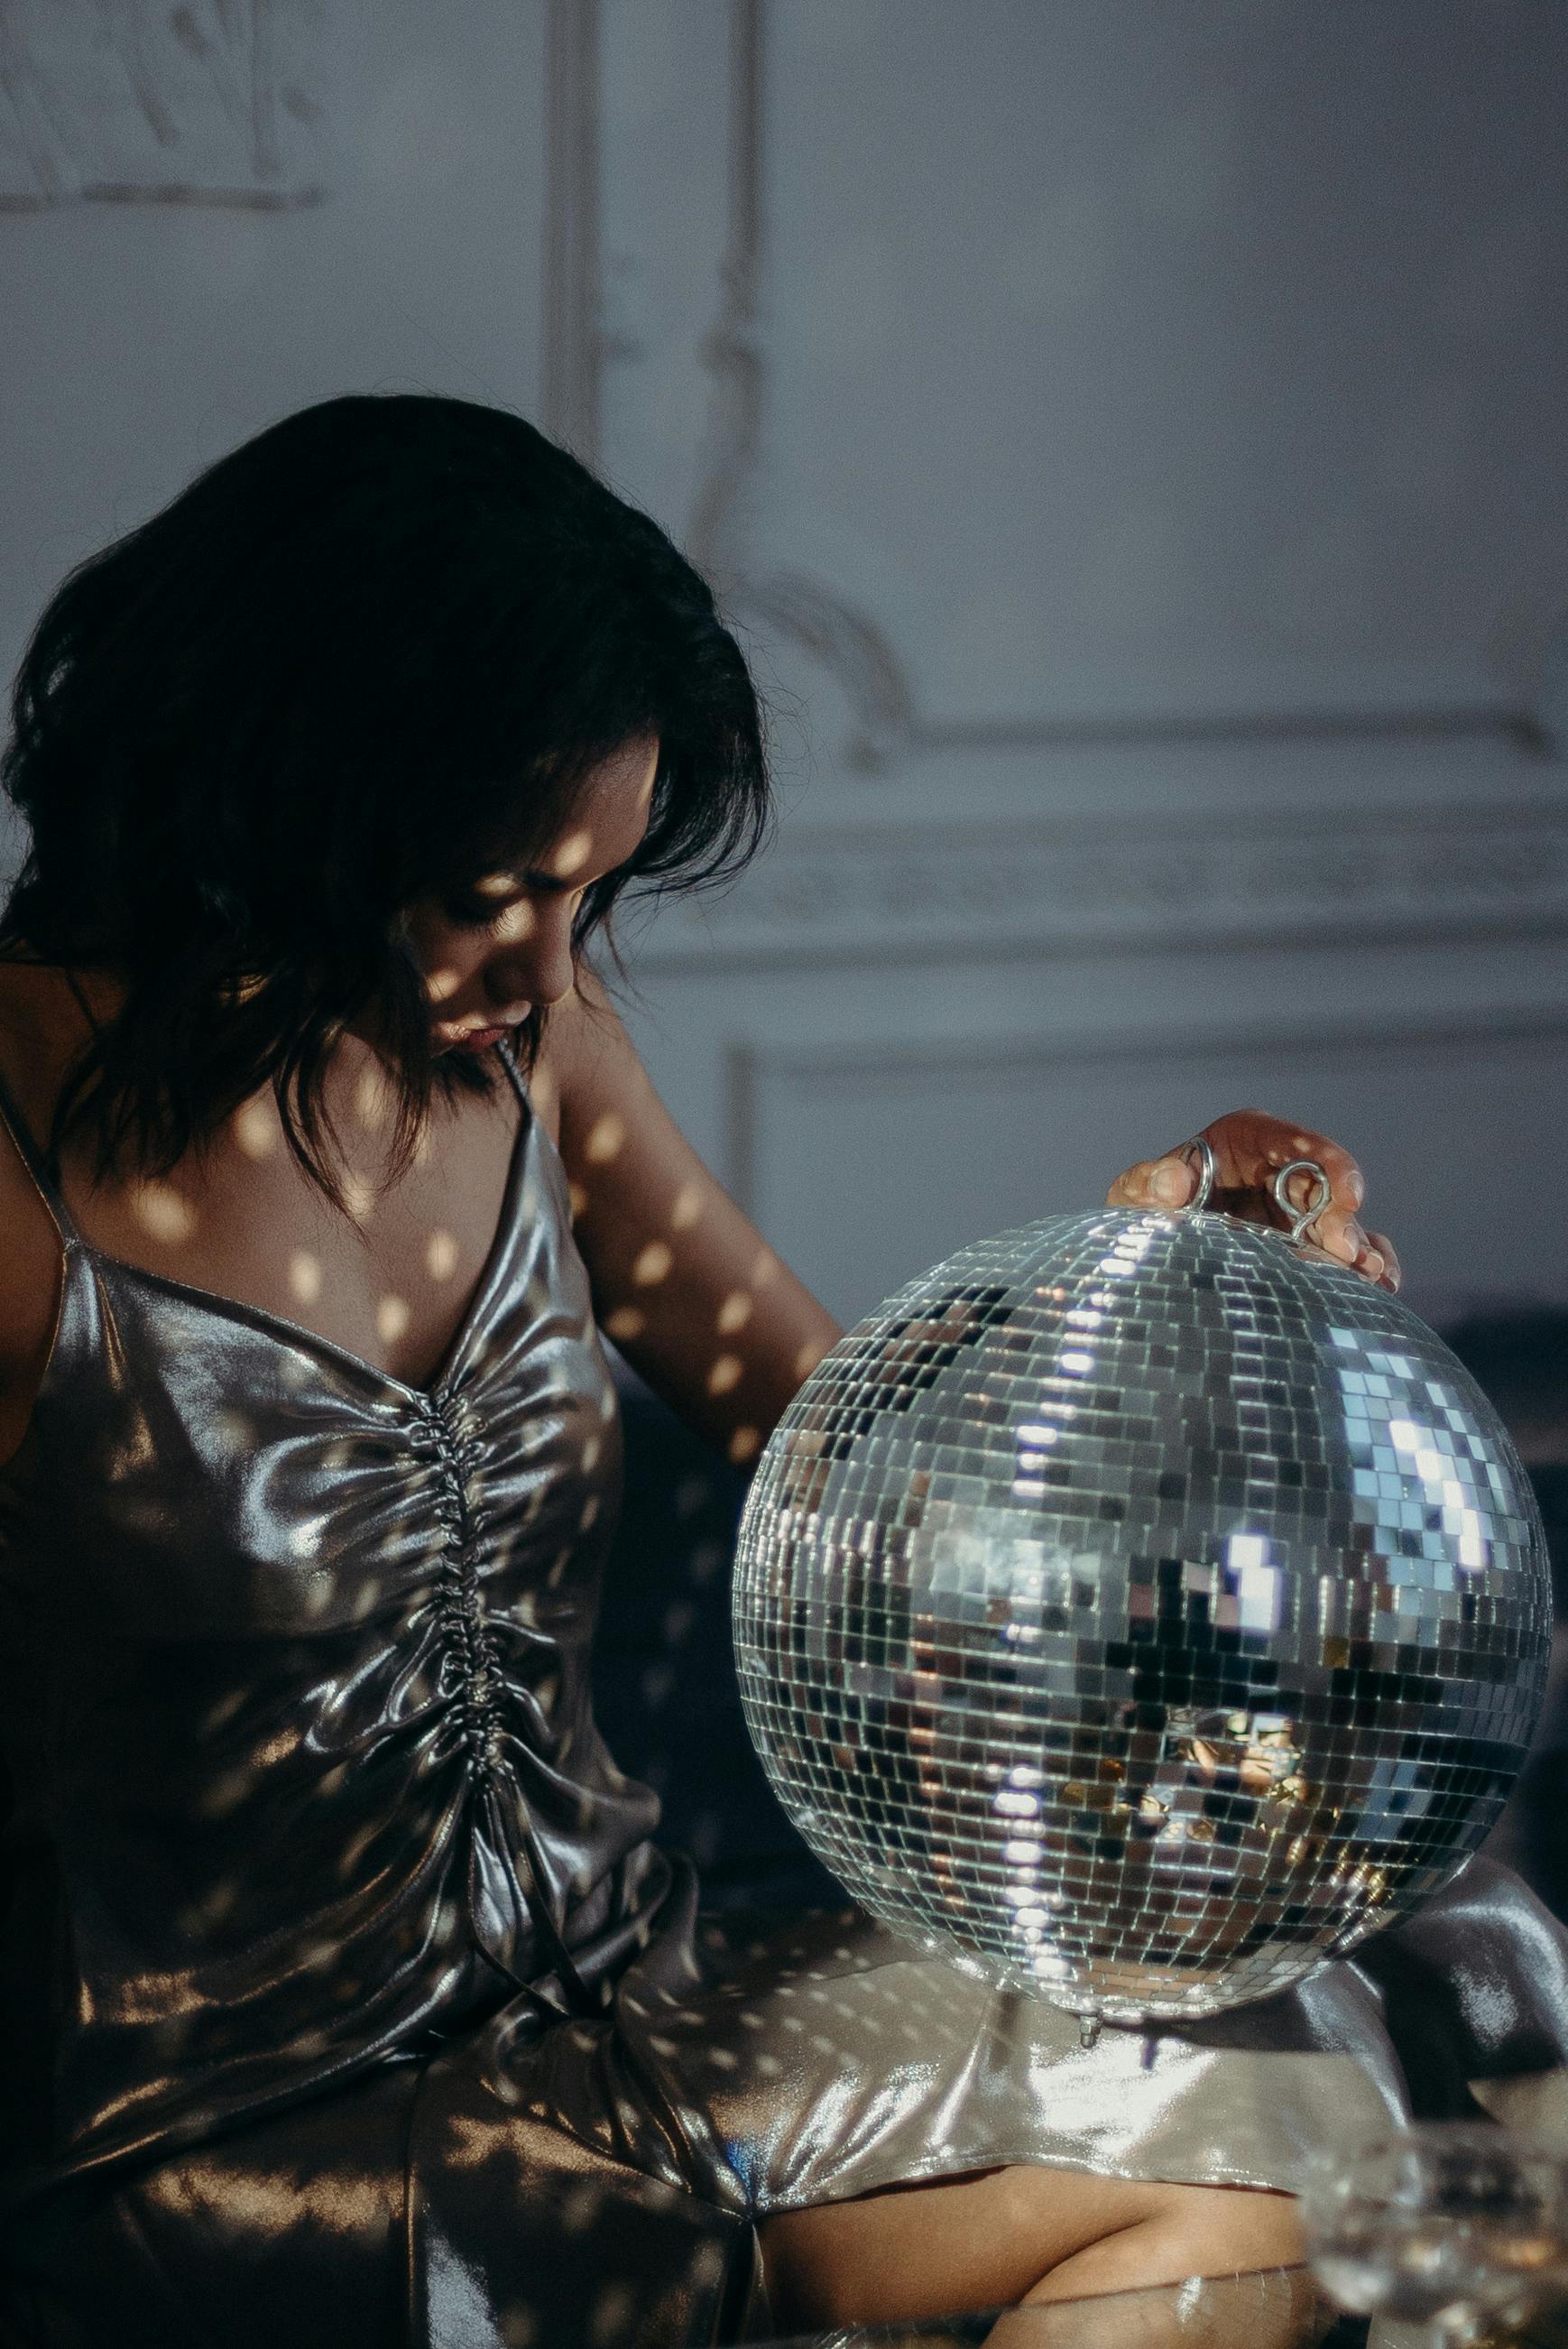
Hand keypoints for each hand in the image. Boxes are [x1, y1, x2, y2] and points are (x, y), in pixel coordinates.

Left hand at [1106, 1107, 1400, 1291]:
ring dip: (1361, 1248)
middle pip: (1327, 1189)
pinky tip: (1379, 1289)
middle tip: (1348, 1255)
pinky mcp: (1307, 1247)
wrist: (1147, 1249)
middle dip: (1343, 1220)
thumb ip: (1149, 1182)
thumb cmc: (1144, 1206)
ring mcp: (1298, 1211)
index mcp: (1248, 1139)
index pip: (1297, 1143)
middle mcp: (1283, 1170)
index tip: (1349, 1196)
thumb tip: (1175, 1179)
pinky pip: (1349, 1252)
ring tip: (1371, 1277)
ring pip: (1344, 1223)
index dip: (1330, 1164)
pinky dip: (1367, 1267)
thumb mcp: (1135, 1192)